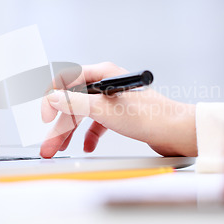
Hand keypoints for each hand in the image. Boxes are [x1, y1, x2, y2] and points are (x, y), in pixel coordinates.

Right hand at [40, 62, 197, 157]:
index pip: (66, 80)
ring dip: (69, 132)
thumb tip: (53, 98)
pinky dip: (90, 135)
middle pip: (72, 102)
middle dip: (59, 125)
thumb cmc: (149, 117)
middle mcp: (106, 84)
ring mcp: (112, 100)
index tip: (46, 117)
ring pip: (83, 115)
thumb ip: (76, 103)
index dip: (52, 98)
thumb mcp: (106, 110)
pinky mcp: (119, 115)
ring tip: (60, 149)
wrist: (177, 133)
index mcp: (103, 74)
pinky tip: (88, 146)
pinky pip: (97, 124)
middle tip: (49, 146)